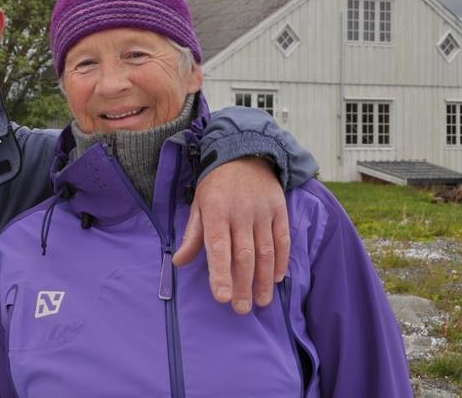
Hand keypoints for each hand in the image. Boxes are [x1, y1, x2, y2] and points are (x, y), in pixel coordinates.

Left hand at [172, 156, 289, 313]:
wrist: (245, 153)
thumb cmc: (216, 184)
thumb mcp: (199, 205)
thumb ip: (192, 235)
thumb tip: (178, 262)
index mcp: (216, 211)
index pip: (218, 247)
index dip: (220, 273)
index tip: (221, 297)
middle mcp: (240, 212)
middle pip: (243, 255)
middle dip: (242, 284)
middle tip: (241, 308)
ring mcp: (262, 211)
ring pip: (264, 252)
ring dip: (263, 280)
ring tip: (261, 301)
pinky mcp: (279, 210)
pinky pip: (282, 240)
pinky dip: (280, 261)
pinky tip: (276, 278)